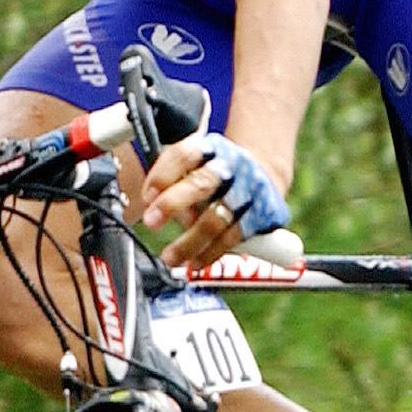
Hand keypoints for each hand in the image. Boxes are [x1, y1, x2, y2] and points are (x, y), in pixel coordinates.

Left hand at [141, 131, 290, 266]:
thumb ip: (174, 183)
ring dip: (189, 241)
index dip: (163, 175)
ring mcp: (248, 191)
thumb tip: (153, 208)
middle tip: (151, 221)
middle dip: (172, 203)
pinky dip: (210, 253)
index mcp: (211, 148)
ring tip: (170, 257)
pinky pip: (232, 238)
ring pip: (216, 218)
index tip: (147, 196)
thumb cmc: (219, 174)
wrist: (264, 174)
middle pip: (201, 183)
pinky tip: (194, 262)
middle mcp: (232, 167)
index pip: (184, 156)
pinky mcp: (261, 215)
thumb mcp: (196, 166)